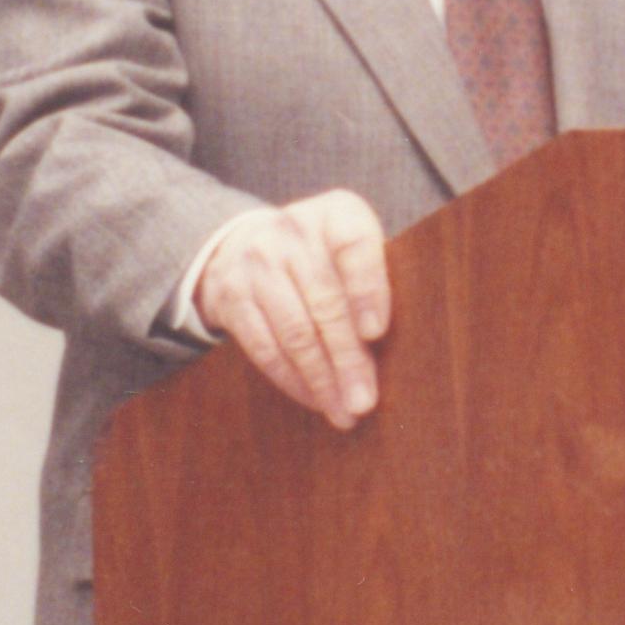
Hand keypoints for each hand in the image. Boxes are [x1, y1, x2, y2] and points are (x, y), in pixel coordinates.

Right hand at [195, 191, 392, 428]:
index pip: (354, 244)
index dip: (367, 288)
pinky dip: (292, 379)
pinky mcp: (232, 296)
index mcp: (336, 213)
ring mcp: (257, 263)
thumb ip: (372, 281)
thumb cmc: (321, 256)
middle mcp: (293, 231)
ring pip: (294, 331)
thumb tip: (392, 349)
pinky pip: (264, 346)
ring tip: (344, 411)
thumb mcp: (348, 248)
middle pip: (325, 302)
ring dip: (321, 379)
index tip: (376, 333)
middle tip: (365, 400)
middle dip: (347, 358)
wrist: (243, 244)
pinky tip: (314, 399)